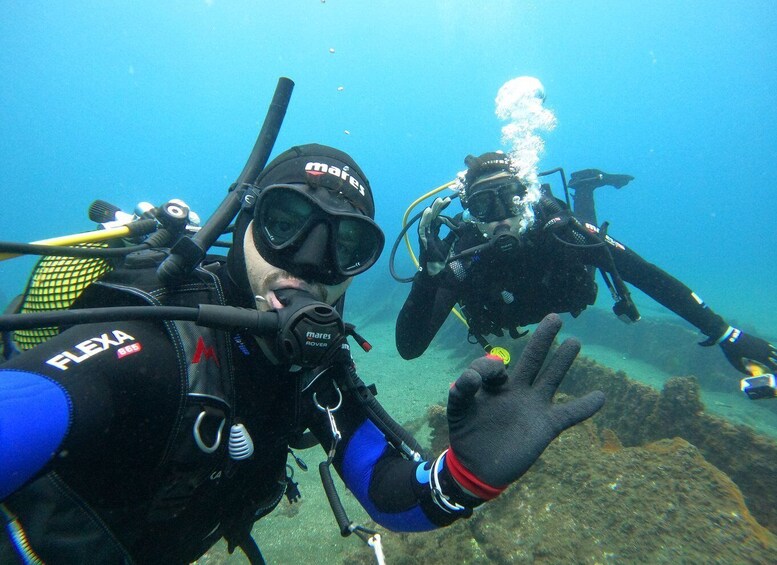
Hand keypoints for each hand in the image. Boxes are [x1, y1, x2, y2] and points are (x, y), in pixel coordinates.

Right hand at [418, 197, 450, 275]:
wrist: (434, 271)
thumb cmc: (439, 259)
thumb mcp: (449, 244)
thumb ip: (453, 235)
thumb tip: (462, 226)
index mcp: (433, 232)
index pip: (438, 218)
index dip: (443, 209)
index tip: (449, 201)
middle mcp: (428, 232)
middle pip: (432, 216)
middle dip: (438, 207)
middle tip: (445, 198)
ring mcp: (424, 235)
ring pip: (427, 219)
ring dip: (432, 210)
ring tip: (438, 201)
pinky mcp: (422, 240)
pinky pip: (422, 227)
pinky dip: (424, 219)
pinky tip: (428, 211)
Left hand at [445, 313, 604, 497]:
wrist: (477, 468)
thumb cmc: (466, 435)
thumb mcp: (457, 410)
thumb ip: (461, 390)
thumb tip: (472, 377)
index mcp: (494, 385)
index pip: (494, 365)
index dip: (488, 366)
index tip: (480, 380)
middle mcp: (516, 390)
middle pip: (533, 359)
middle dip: (543, 338)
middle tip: (554, 317)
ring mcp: (533, 407)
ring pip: (551, 378)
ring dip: (563, 360)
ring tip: (574, 342)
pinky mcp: (545, 427)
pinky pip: (569, 414)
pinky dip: (585, 406)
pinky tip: (601, 396)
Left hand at [717, 327, 776, 374]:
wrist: (729, 336)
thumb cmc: (731, 351)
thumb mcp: (736, 363)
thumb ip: (744, 370)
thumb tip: (751, 374)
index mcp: (759, 356)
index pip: (772, 364)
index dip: (775, 369)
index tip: (775, 373)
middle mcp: (763, 350)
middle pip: (776, 357)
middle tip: (775, 368)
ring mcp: (762, 344)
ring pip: (774, 350)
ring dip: (776, 356)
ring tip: (775, 361)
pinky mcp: (759, 340)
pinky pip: (770, 345)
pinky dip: (773, 350)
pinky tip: (772, 352)